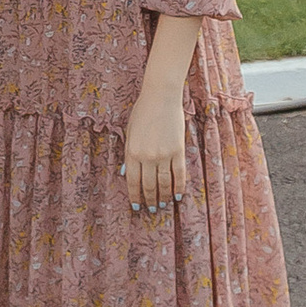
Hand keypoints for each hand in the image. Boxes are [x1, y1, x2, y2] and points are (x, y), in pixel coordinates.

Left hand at [121, 82, 187, 217]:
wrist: (161, 97)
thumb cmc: (142, 112)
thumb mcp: (129, 132)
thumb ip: (128, 153)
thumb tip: (126, 174)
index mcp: (132, 152)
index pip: (132, 181)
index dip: (134, 196)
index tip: (136, 207)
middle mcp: (147, 156)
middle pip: (148, 185)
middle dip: (149, 200)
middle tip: (151, 209)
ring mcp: (163, 154)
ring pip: (164, 183)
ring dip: (164, 197)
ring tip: (163, 205)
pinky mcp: (177, 151)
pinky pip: (179, 174)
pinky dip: (179, 187)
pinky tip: (178, 196)